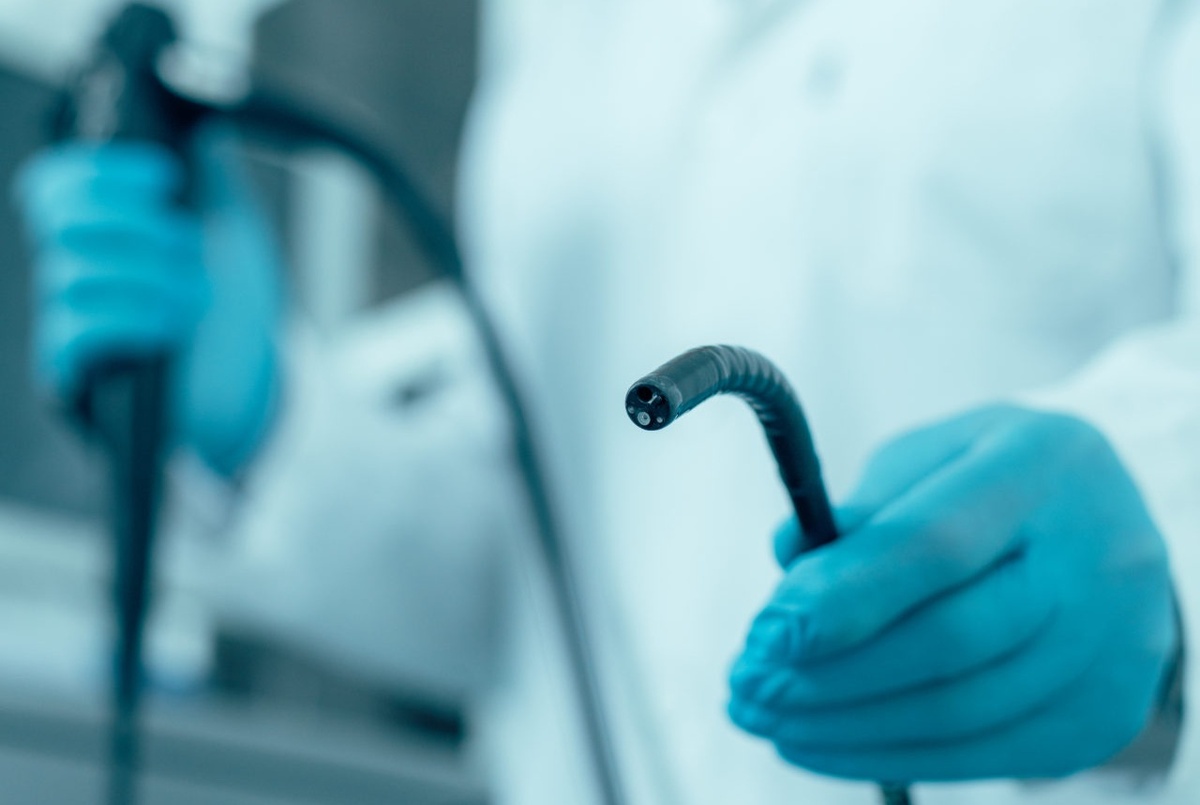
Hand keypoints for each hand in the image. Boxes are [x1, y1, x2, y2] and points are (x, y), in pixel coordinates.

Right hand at [15, 128, 282, 475]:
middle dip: (137, 224)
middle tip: (190, 246)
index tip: (167, 178)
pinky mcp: (75, 377)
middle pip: (57, 219)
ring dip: (153, 280)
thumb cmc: (232, 309)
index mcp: (99, 234)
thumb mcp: (233, 228)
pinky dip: (130, 320)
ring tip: (197, 297)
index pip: (54, 185)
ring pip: (75, 276)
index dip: (103, 171)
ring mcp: (68, 325)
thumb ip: (211, 172)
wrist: (250, 385)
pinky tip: (169, 327)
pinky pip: (71, 333)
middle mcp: (72, 274)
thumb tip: (194, 119)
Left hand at [727, 405, 1178, 781]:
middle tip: (747, 684)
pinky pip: (979, 753)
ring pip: (960, 710)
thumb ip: (862, 507)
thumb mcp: (929, 457)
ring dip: (844, 725)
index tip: (765, 635)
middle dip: (830, 674)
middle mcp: (1099, 559)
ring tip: (765, 715)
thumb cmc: (991, 480)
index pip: (937, 545)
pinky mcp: (1099, 714)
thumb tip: (788, 558)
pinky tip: (818, 740)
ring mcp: (1111, 647)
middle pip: (951, 640)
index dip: (842, 597)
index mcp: (1040, 466)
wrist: (1110, 525)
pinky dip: (886, 754)